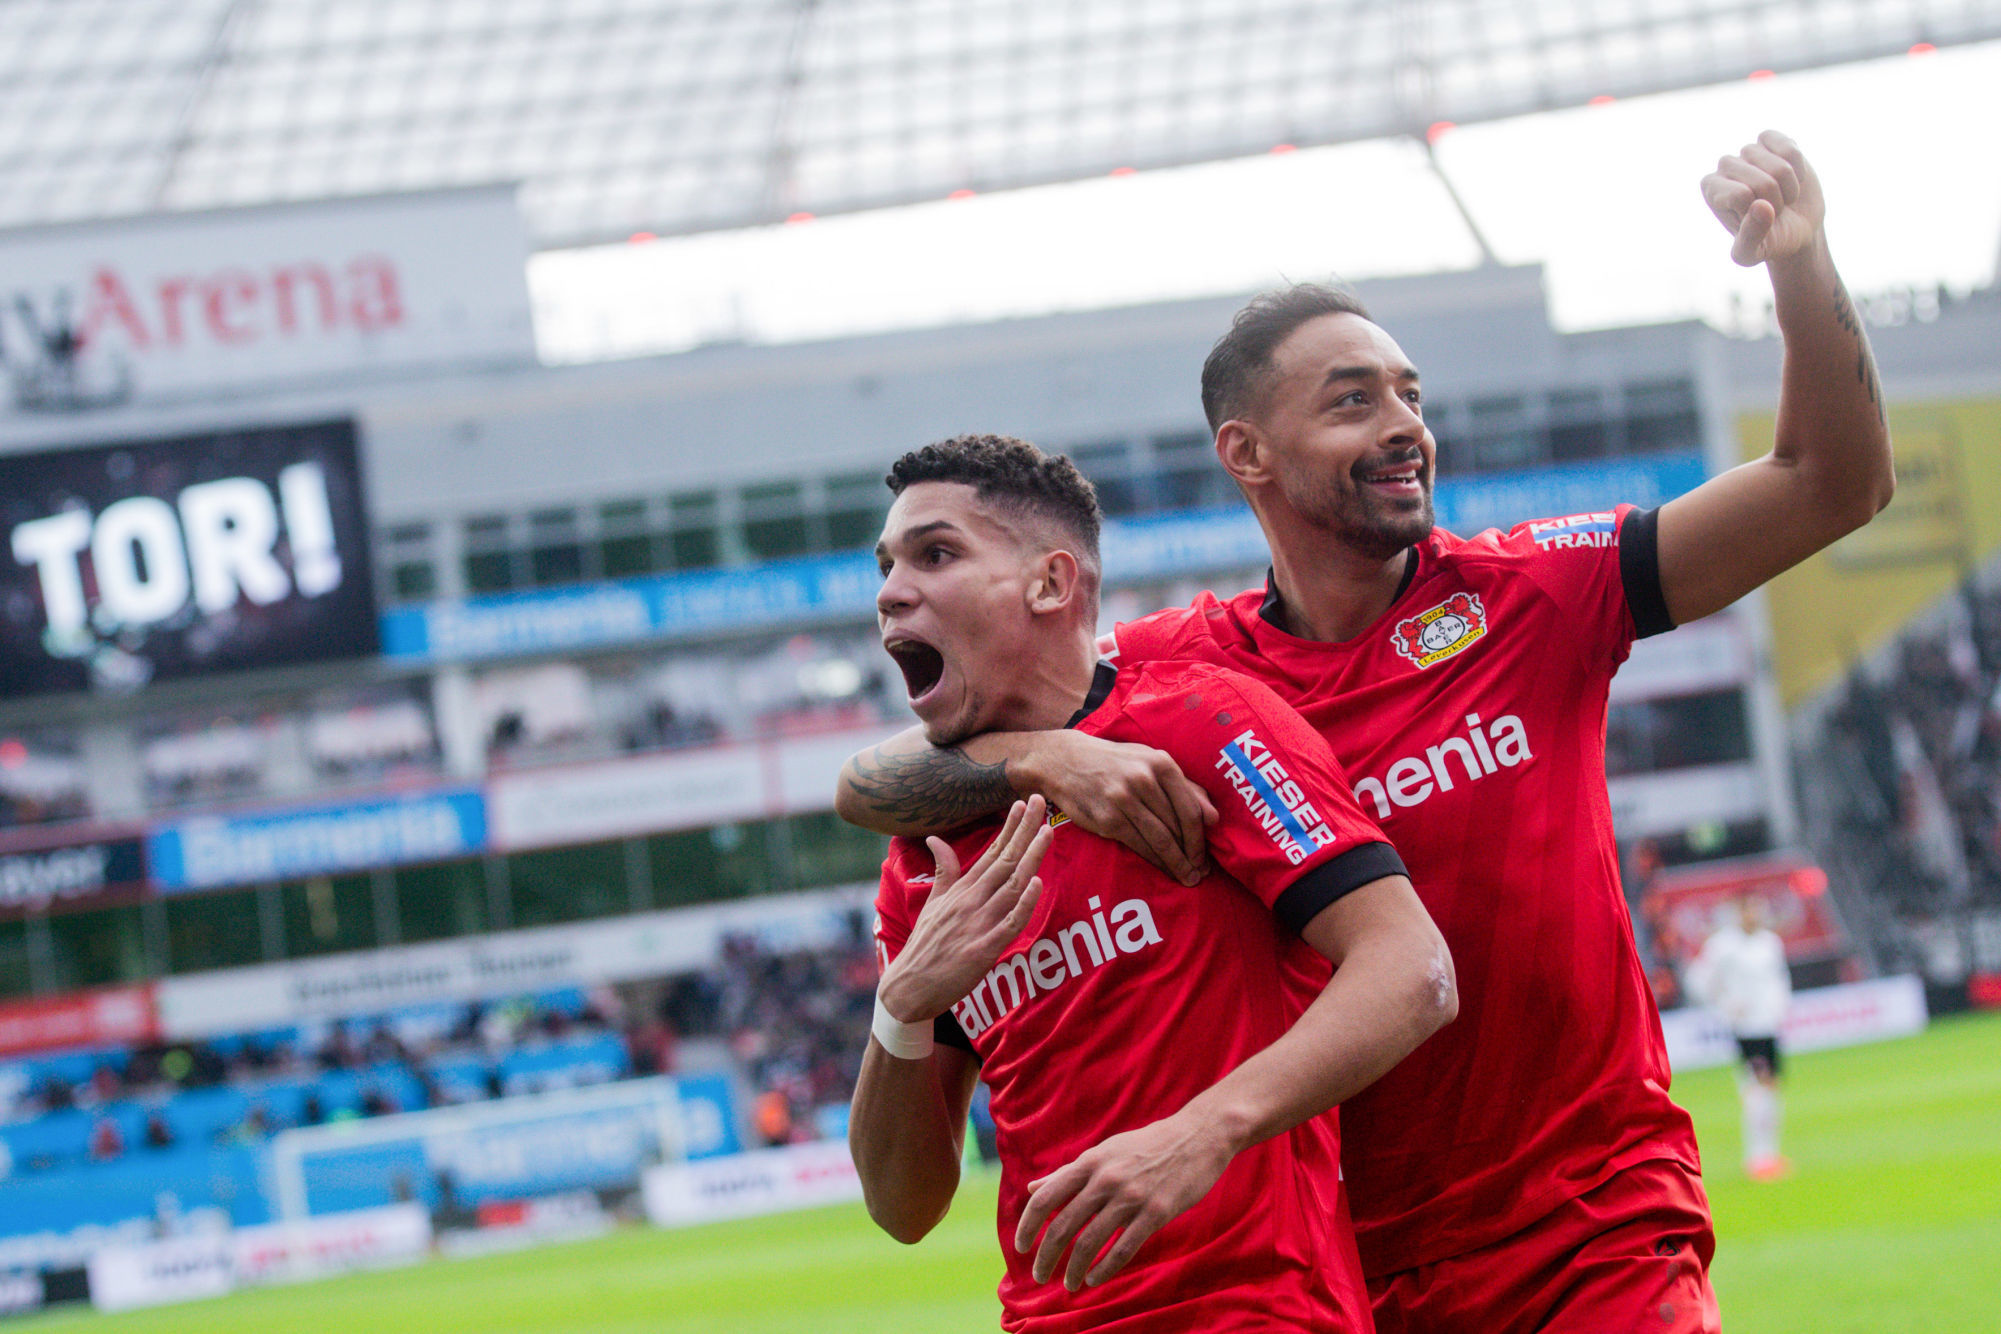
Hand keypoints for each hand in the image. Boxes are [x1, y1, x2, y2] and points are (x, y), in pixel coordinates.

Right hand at [878, 797, 1052, 1023]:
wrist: (910, 986)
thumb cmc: (925, 944)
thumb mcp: (933, 902)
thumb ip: (943, 870)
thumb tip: (936, 838)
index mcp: (961, 889)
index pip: (991, 852)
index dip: (1010, 828)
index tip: (1024, 804)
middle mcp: (971, 901)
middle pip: (1005, 860)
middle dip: (1025, 830)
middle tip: (1042, 800)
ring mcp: (978, 924)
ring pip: (1011, 886)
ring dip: (1031, 858)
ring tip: (1047, 832)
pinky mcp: (983, 949)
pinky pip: (1009, 923)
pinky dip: (1023, 903)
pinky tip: (1036, 883)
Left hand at [1013, 1111, 1234, 1291]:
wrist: (1197, 1137)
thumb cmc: (1147, 1145)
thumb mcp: (1104, 1152)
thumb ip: (1068, 1172)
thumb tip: (1033, 1188)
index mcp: (1089, 1162)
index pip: (1046, 1198)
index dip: (1028, 1226)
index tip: (1021, 1247)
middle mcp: (1105, 1179)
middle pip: (1063, 1226)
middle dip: (1046, 1256)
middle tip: (1039, 1275)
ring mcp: (1131, 1197)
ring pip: (1090, 1243)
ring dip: (1074, 1269)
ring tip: (1069, 1284)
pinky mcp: (1156, 1213)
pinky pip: (1123, 1249)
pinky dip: (1104, 1269)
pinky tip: (1094, 1279)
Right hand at [1022, 732, 1216, 885]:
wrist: (1066, 761)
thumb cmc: (1117, 763)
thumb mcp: (1150, 762)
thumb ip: (1185, 787)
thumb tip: (1214, 818)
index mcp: (1161, 763)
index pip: (1190, 809)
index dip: (1201, 838)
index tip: (1206, 856)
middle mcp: (1144, 780)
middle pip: (1177, 827)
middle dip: (1192, 855)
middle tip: (1200, 874)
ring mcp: (1124, 799)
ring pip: (1159, 839)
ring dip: (1176, 863)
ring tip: (1187, 877)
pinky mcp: (1107, 818)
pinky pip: (1138, 845)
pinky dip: (1154, 861)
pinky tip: (1163, 869)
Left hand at [1702, 130, 1824, 266]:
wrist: (1796, 228)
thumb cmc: (1768, 242)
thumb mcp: (1752, 254)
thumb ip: (1749, 238)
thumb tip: (1761, 206)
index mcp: (1711, 189)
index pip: (1741, 194)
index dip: (1760, 212)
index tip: (1757, 220)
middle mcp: (1725, 166)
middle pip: (1763, 181)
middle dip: (1777, 202)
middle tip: (1774, 210)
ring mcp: (1749, 151)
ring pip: (1780, 165)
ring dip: (1790, 187)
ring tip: (1783, 196)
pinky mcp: (1773, 141)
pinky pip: (1790, 148)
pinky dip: (1799, 166)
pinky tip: (1793, 177)